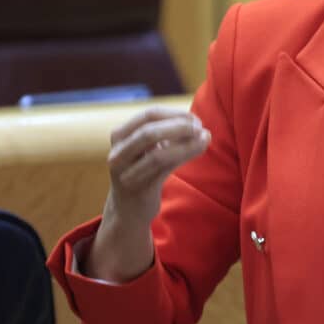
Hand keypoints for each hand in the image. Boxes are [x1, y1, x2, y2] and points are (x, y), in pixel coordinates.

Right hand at [86, 107, 210, 281]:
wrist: (128, 210)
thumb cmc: (144, 173)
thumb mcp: (151, 149)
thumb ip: (168, 135)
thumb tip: (199, 125)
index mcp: (120, 136)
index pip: (148, 115)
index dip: (173, 114)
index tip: (194, 118)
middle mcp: (118, 153)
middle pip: (149, 132)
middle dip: (179, 126)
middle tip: (199, 126)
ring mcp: (126, 173)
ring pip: (158, 153)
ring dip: (186, 142)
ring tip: (204, 137)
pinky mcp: (140, 189)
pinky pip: (165, 169)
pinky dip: (185, 155)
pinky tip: (200, 149)